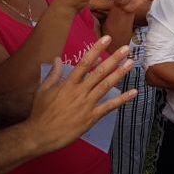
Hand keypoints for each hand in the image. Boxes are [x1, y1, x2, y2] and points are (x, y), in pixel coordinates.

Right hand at [24, 36, 136, 153]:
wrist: (40, 134)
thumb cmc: (40, 112)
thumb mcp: (43, 90)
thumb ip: (53, 74)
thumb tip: (57, 58)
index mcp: (68, 84)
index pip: (84, 62)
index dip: (96, 49)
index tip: (106, 38)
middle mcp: (79, 92)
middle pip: (99, 72)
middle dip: (114, 59)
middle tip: (126, 48)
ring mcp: (87, 104)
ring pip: (106, 86)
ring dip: (120, 74)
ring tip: (131, 64)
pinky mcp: (92, 117)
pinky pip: (110, 107)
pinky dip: (122, 99)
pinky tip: (133, 92)